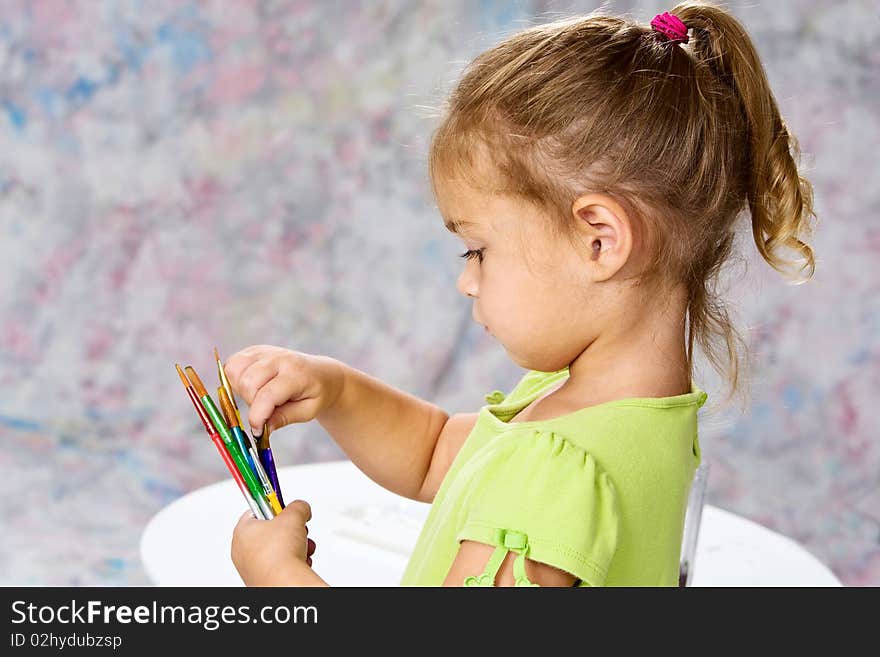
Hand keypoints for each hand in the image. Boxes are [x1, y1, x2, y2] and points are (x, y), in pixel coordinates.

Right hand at [223, 345, 343, 433]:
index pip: (267, 395)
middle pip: (247, 383)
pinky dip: (235, 379)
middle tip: (265, 409)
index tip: (258, 431)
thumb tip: (260, 429)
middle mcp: (279, 358)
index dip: (257, 417)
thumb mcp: (308, 411)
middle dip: (251, 403)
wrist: (322, 373)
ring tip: (259, 396)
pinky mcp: (254, 350)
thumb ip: (283, 418)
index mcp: (296, 373)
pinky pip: (232, 364)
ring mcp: (265, 351)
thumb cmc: (316, 393)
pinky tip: (252, 386)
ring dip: (240, 390)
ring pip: (234, 371)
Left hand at [231, 499, 317, 585]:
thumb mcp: (293, 515)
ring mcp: (251, 567)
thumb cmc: (279, 553)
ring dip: (294, 545)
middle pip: (269, 531)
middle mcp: (242, 550)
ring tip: (303, 547)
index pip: (256, 511)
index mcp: (242, 531)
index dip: (274, 508)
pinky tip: (300, 561)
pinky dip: (292, 561)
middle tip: (297, 529)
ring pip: (277, 549)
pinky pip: (279, 565)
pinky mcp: (262, 579)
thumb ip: (298, 506)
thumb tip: (301, 507)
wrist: (284, 582)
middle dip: (289, 530)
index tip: (285, 509)